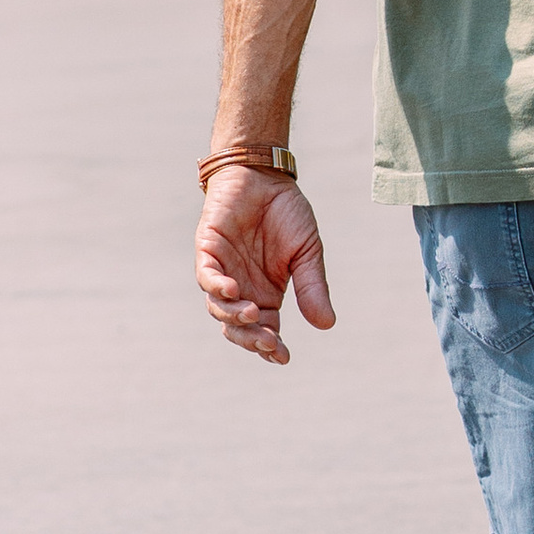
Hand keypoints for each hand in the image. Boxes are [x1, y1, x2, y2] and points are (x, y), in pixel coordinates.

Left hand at [195, 168, 334, 365]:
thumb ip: (312, 287)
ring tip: (252, 314)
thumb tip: (327, 325)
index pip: (265, 330)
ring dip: (233, 316)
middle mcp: (241, 289)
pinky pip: (206, 276)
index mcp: (266, 294)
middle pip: (238, 327)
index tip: (283, 357)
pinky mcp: (208, 251)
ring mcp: (222, 271)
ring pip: (218, 307)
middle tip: (268, 342)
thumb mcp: (308, 253)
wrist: (266, 176)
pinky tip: (231, 290)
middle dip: (251, 339)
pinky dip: (216, 287)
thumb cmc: (286, 214)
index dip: (271, 347)